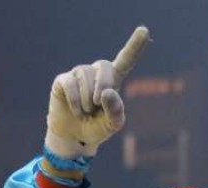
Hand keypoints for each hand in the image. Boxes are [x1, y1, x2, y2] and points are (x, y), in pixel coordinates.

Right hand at [44, 25, 150, 158]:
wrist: (74, 137)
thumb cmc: (97, 127)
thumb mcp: (112, 125)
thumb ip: (116, 111)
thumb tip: (107, 91)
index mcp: (113, 81)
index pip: (125, 60)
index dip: (134, 46)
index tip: (144, 30)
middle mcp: (96, 73)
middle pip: (104, 66)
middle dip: (103, 84)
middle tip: (98, 104)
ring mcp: (79, 74)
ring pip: (85, 77)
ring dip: (87, 100)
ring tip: (86, 111)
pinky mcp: (63, 80)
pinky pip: (70, 84)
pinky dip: (76, 102)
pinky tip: (77, 111)